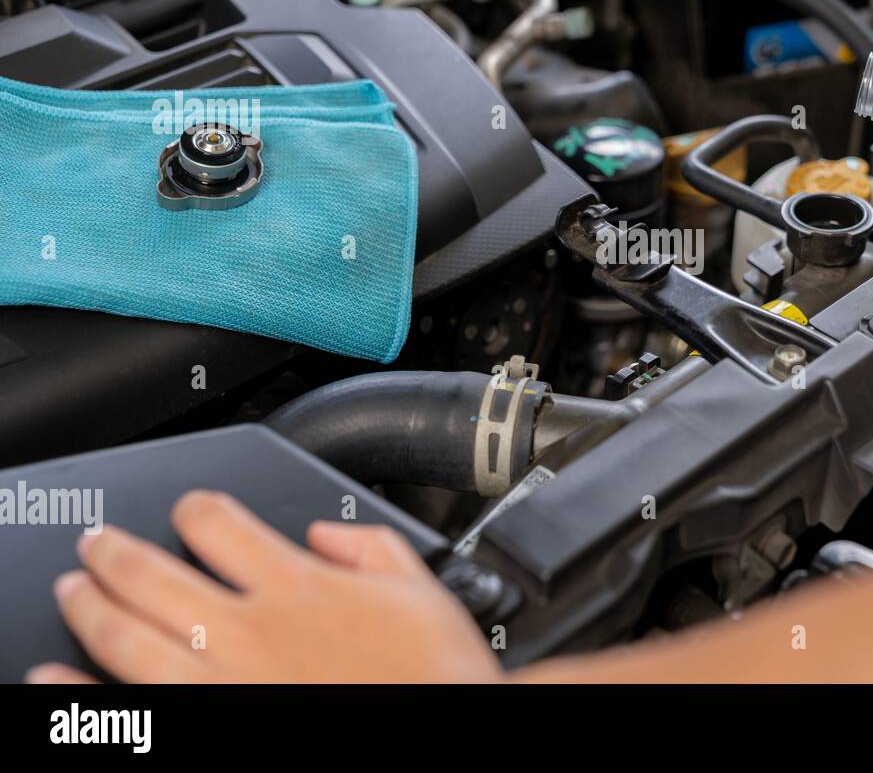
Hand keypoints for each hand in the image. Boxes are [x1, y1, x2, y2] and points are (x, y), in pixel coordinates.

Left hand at [24, 491, 500, 683]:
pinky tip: (50, 681)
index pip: (220, 523)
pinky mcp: (209, 729)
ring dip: (91, 607)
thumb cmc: (436, 678)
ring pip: (127, 636)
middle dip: (115, 552)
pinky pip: (128, 709)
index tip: (191, 509)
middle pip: (153, 575)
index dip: (196, 506)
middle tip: (95, 544)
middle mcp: (248, 629)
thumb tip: (327, 534)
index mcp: (298, 585)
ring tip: (74, 591)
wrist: (445, 742)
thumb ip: (371, 547)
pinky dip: (79, 696)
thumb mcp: (422, 590)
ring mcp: (221, 684)